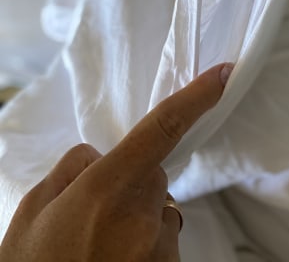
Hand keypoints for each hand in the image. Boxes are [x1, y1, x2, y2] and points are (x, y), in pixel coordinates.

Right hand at [0, 63, 232, 261]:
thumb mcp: (34, 211)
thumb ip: (72, 170)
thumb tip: (101, 155)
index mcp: (106, 189)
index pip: (162, 129)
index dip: (196, 97)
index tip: (224, 74)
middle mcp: (141, 217)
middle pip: (154, 176)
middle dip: (131, 183)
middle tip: (91, 217)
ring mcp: (158, 249)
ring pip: (158, 212)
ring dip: (137, 220)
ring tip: (97, 249)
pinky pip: (161, 243)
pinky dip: (143, 247)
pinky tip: (112, 261)